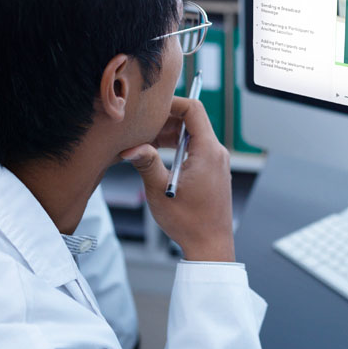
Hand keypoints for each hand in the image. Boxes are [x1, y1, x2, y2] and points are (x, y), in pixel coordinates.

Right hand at [121, 97, 234, 262]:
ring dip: (170, 135)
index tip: (152, 106)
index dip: (172, 102)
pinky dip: (178, 147)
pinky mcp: (214, 171)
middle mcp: (217, 153)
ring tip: (146, 143)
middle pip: (192, 121)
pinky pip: (196, 149)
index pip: (194, 109)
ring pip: (193, 135)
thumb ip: (147, 163)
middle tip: (142, 128)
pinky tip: (159, 157)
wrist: (210, 246)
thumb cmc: (189, 222)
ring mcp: (217, 162)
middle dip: (166, 121)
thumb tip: (130, 147)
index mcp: (208, 151)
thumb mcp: (160, 191)